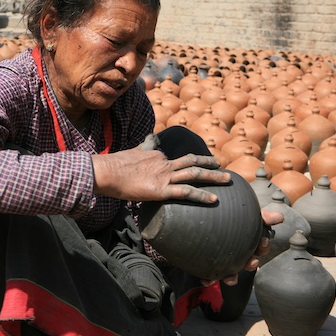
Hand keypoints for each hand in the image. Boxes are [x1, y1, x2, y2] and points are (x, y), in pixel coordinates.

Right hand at [92, 143, 229, 203]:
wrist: (108, 171)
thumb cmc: (114, 166)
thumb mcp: (132, 151)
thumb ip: (144, 146)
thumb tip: (151, 136)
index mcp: (157, 156)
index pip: (175, 160)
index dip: (188, 163)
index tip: (196, 166)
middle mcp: (164, 163)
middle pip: (192, 162)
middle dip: (209, 164)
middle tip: (221, 166)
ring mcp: (165, 176)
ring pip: (195, 174)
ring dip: (214, 177)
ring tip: (228, 180)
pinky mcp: (162, 190)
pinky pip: (187, 192)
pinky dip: (203, 195)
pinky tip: (214, 199)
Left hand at [201, 209, 283, 286]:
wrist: (199, 221)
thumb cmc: (227, 215)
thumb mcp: (244, 212)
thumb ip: (261, 215)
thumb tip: (280, 218)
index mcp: (246, 240)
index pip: (259, 247)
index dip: (263, 247)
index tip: (264, 241)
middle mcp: (236, 252)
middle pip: (248, 262)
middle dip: (252, 264)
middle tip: (252, 261)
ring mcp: (223, 259)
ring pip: (231, 274)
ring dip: (232, 278)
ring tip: (230, 278)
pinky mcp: (208, 264)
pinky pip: (209, 275)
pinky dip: (208, 279)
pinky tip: (205, 280)